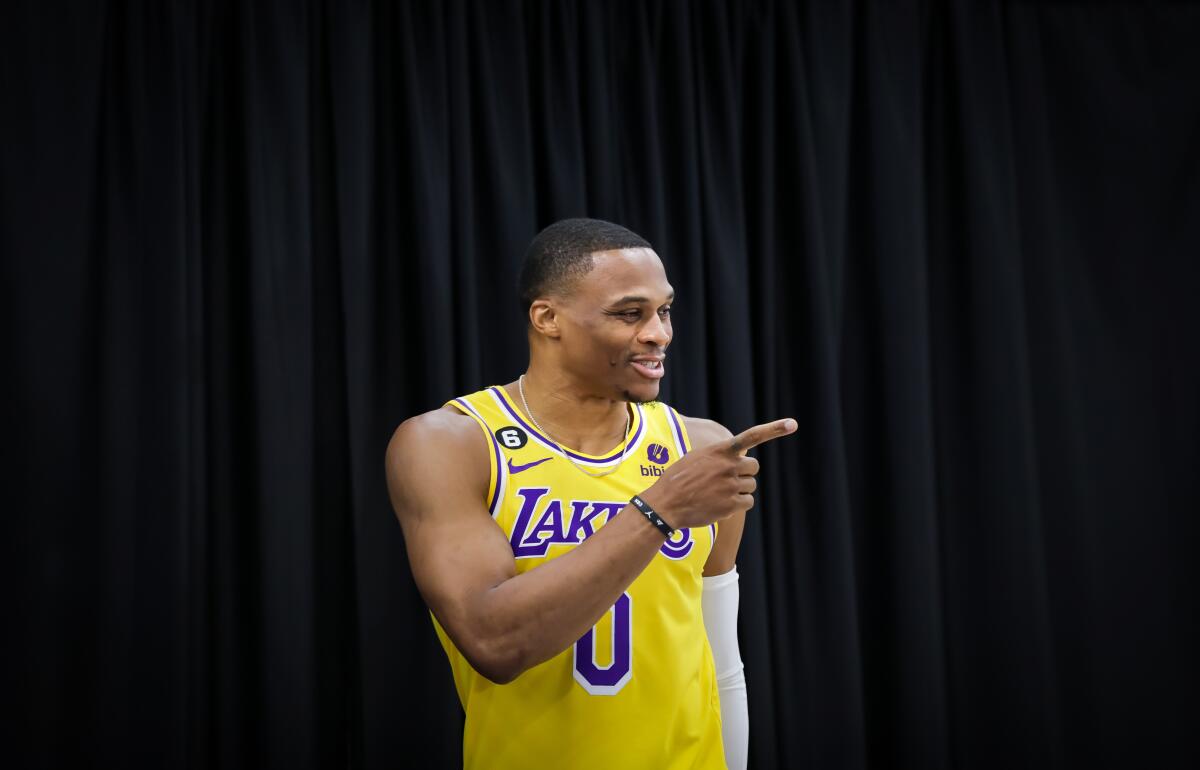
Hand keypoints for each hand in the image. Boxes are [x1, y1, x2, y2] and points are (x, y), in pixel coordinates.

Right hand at [639, 418, 796, 529]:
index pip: (751, 436)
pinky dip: (738, 504)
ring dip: (739, 490)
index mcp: (719, 451)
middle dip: (744, 473)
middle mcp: (728, 466)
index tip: (792, 424)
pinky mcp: (731, 505)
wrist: (665, 504)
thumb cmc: (677, 480)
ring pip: (750, 486)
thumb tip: (737, 458)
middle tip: (727, 479)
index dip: (774, 429)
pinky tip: (721, 505)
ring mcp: (730, 485)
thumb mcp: (695, 458)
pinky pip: (747, 502)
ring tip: (718, 493)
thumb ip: (718, 455)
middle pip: (753, 467)